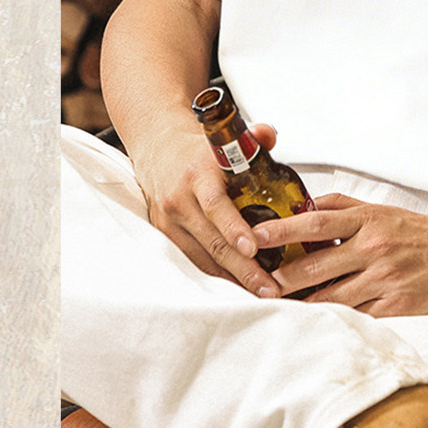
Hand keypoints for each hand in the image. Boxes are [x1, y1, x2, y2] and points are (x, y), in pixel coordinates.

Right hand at [129, 118, 283, 298]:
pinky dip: (216, 276)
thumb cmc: (198, 150)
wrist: (158, 149)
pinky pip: (193, 261)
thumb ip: (253, 136)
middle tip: (269, 286)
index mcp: (198, 174)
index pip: (215, 204)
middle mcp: (181, 200)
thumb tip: (269, 135)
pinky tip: (238, 286)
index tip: (252, 247)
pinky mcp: (165, 236)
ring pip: (202, 258)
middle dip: (243, 267)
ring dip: (232, 278)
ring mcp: (170, 222)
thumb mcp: (224, 137)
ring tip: (260, 291)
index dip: (234, 228)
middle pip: (212, 240)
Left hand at [250, 194, 427, 316]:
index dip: (282, 231)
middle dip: (281, 279)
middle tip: (255, 286)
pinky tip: (315, 324)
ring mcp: (385, 278)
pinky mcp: (397, 305)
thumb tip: (305, 207)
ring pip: (330, 297)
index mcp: (369, 219)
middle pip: (315, 265)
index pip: (315, 223)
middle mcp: (374, 247)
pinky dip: (333, 320)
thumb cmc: (422, 233)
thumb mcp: (384, 210)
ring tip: (276, 308)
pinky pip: (356, 316)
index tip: (254, 237)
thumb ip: (344, 208)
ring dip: (301, 304)